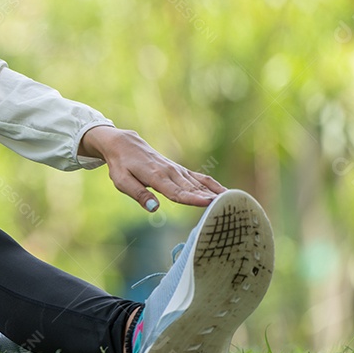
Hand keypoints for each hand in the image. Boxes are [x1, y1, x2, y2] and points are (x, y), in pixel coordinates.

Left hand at [80, 126, 225, 211]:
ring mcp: (176, 170)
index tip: (209, 203)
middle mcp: (170, 172)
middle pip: (192, 189)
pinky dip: (211, 184)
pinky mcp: (178, 169)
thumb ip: (138, 194)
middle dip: (210, 199)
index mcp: (156, 177)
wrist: (124, 143)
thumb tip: (154, 208)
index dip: (193, 199)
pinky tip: (224, 193)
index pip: (177, 192)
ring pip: (198, 183)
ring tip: (233, 203)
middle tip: (229, 209)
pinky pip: (198, 177)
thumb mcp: (122, 181)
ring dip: (215, 193)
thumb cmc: (121, 165)